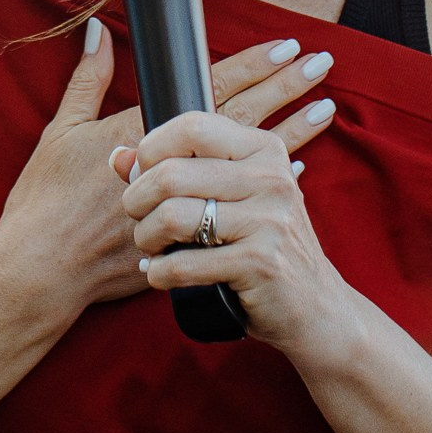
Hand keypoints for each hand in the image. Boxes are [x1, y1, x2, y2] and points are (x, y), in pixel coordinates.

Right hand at [0, 26, 322, 333]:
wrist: (41, 271)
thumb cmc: (44, 200)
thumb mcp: (60, 131)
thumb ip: (87, 80)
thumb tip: (96, 32)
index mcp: (143, 130)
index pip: (209, 90)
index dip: (249, 67)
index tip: (284, 46)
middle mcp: (173, 163)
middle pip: (241, 118)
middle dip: (283, 89)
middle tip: (320, 62)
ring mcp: (186, 199)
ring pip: (248, 158)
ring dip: (290, 133)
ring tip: (326, 109)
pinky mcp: (190, 230)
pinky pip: (241, 200)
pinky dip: (266, 182)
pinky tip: (295, 170)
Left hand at [119, 47, 339, 352]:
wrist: (314, 306)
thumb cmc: (260, 244)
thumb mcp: (229, 197)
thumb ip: (176, 169)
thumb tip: (117, 156)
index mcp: (264, 149)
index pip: (191, 125)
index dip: (152, 148)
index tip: (142, 174)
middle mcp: (271, 177)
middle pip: (171, 173)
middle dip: (137, 201)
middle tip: (138, 220)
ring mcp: (269, 220)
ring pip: (171, 217)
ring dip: (146, 238)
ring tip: (149, 247)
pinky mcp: (261, 263)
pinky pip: (184, 264)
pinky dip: (160, 273)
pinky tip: (160, 274)